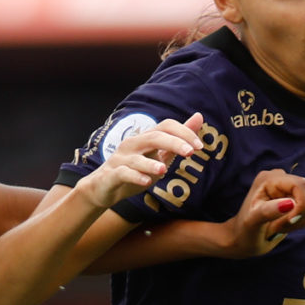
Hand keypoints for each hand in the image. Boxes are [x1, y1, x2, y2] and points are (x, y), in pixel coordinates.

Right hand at [76, 114, 202, 212]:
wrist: (104, 188)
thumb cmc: (135, 171)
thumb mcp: (160, 156)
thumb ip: (178, 140)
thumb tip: (199, 116)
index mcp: (146, 139)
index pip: (166, 126)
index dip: (184, 133)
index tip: (199, 146)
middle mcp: (133, 144)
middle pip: (154, 137)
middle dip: (174, 143)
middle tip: (190, 153)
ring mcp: (121, 159)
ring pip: (137, 158)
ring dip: (151, 163)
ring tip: (164, 170)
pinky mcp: (112, 175)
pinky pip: (124, 173)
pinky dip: (135, 176)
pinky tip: (146, 182)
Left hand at [220, 169, 304, 257]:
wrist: (243, 238)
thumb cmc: (244, 232)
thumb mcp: (252, 223)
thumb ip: (268, 211)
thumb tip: (289, 203)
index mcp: (269, 179)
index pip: (300, 184)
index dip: (301, 205)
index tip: (289, 221)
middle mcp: (281, 180)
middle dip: (297, 217)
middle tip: (277, 227)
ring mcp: (290, 190)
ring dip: (299, 222)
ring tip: (279, 227)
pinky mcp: (297, 200)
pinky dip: (302, 223)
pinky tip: (286, 226)